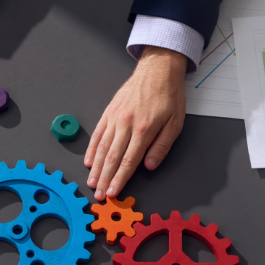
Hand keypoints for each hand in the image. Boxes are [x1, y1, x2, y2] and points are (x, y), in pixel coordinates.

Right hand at [85, 46, 186, 200]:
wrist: (157, 70)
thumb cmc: (168, 96)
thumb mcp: (175, 123)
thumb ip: (161, 146)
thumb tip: (149, 166)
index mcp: (144, 129)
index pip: (128, 161)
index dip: (120, 179)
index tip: (113, 192)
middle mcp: (126, 124)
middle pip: (112, 158)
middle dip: (104, 179)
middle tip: (99, 194)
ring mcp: (115, 118)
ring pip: (102, 148)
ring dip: (96, 168)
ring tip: (91, 182)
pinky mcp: (109, 112)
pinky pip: (97, 134)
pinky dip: (92, 149)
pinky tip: (89, 162)